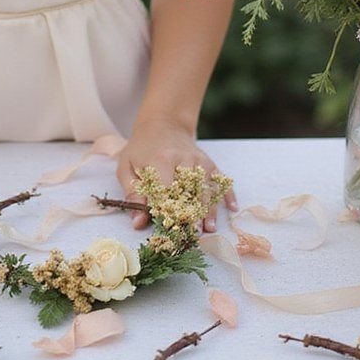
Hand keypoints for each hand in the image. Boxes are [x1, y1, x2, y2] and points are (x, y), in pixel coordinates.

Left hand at [116, 120, 236, 231]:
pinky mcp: (209, 162)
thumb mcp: (127, 168)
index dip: (169, 210)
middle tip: (193, 234)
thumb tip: (138, 222)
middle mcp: (184, 159)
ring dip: (209, 209)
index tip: (170, 228)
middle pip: (190, 190)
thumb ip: (133, 194)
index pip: (167, 190)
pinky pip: (220, 178)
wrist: (162, 125)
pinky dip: (227, 193)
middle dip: (192, 213)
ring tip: (209, 229)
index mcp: (161, 160)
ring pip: (207, 187)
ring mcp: (199, 160)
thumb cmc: (141, 150)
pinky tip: (232, 209)